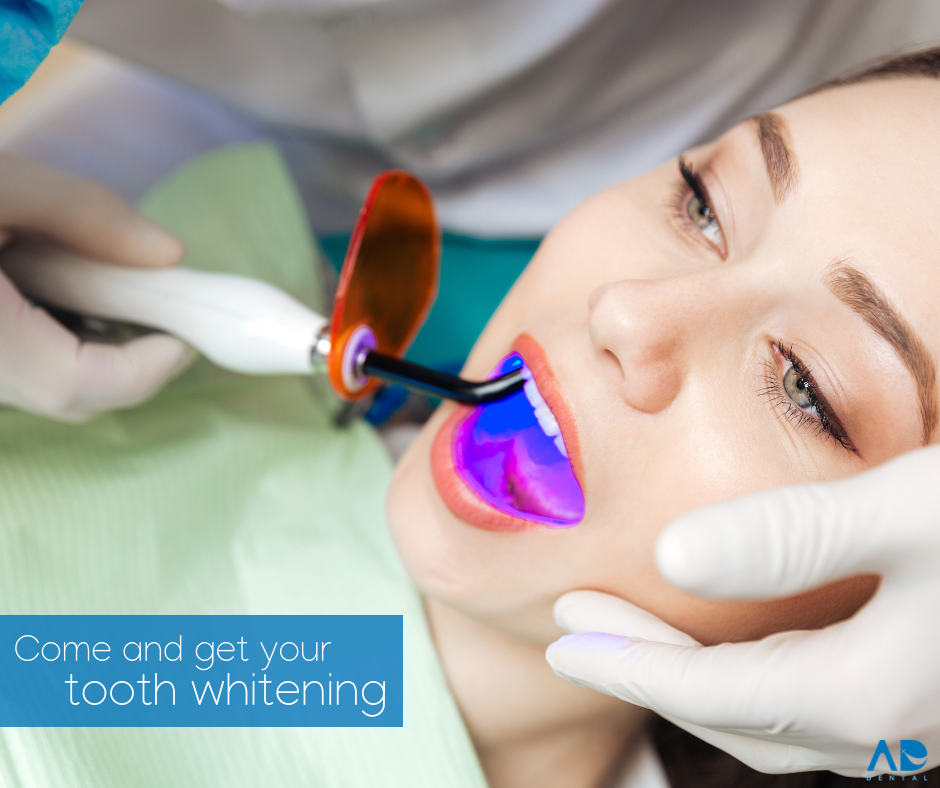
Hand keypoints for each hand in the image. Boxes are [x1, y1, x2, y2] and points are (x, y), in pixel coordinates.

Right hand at [0, 153, 193, 420]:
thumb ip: (86, 214)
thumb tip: (167, 254)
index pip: (75, 384)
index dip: (145, 368)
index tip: (185, 334)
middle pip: (67, 396)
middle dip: (129, 361)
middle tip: (160, 309)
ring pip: (41, 387)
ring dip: (93, 348)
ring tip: (100, 286)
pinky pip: (15, 369)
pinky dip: (53, 338)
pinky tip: (49, 287)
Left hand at [546, 447, 939, 776]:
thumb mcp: (908, 511)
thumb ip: (791, 535)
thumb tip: (671, 557)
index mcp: (864, 694)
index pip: (706, 692)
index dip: (627, 663)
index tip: (562, 635)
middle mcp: (886, 731)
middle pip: (730, 713)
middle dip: (645, 668)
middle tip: (576, 625)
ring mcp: (909, 724)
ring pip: (770, 719)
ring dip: (695, 676)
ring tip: (635, 630)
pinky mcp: (923, 696)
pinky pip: (810, 706)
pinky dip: (751, 678)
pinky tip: (736, 638)